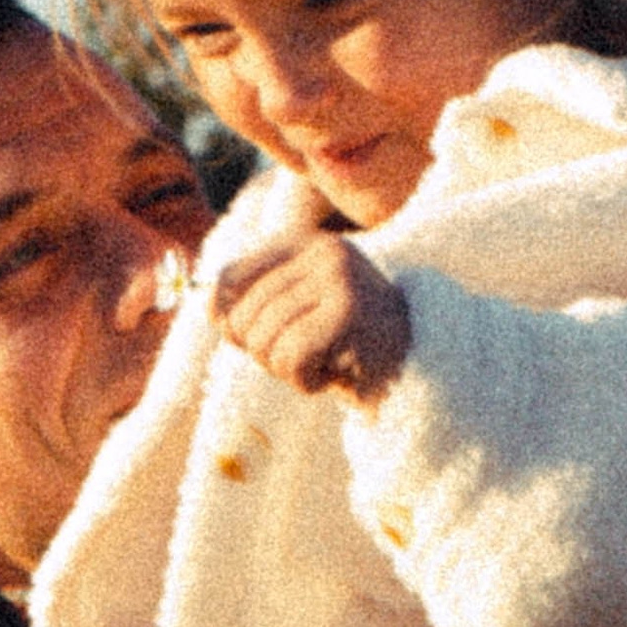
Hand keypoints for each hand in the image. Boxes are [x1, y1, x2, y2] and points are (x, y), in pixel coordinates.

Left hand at [215, 231, 410, 399]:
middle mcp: (323, 252)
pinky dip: (304, 382)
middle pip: (242, 315)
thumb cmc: (349, 345)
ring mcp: (339, 279)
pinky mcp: (349, 313)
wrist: (420, 370)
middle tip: (301, 358)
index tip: (249, 340)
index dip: (226, 318)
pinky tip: (333, 376)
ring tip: (322, 364)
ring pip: (264, 340)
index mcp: (305, 244)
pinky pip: (290, 358)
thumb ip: (254, 305)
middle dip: (262, 352)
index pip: (229, 277)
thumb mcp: (299, 313)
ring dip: (286, 370)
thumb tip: (207, 308)